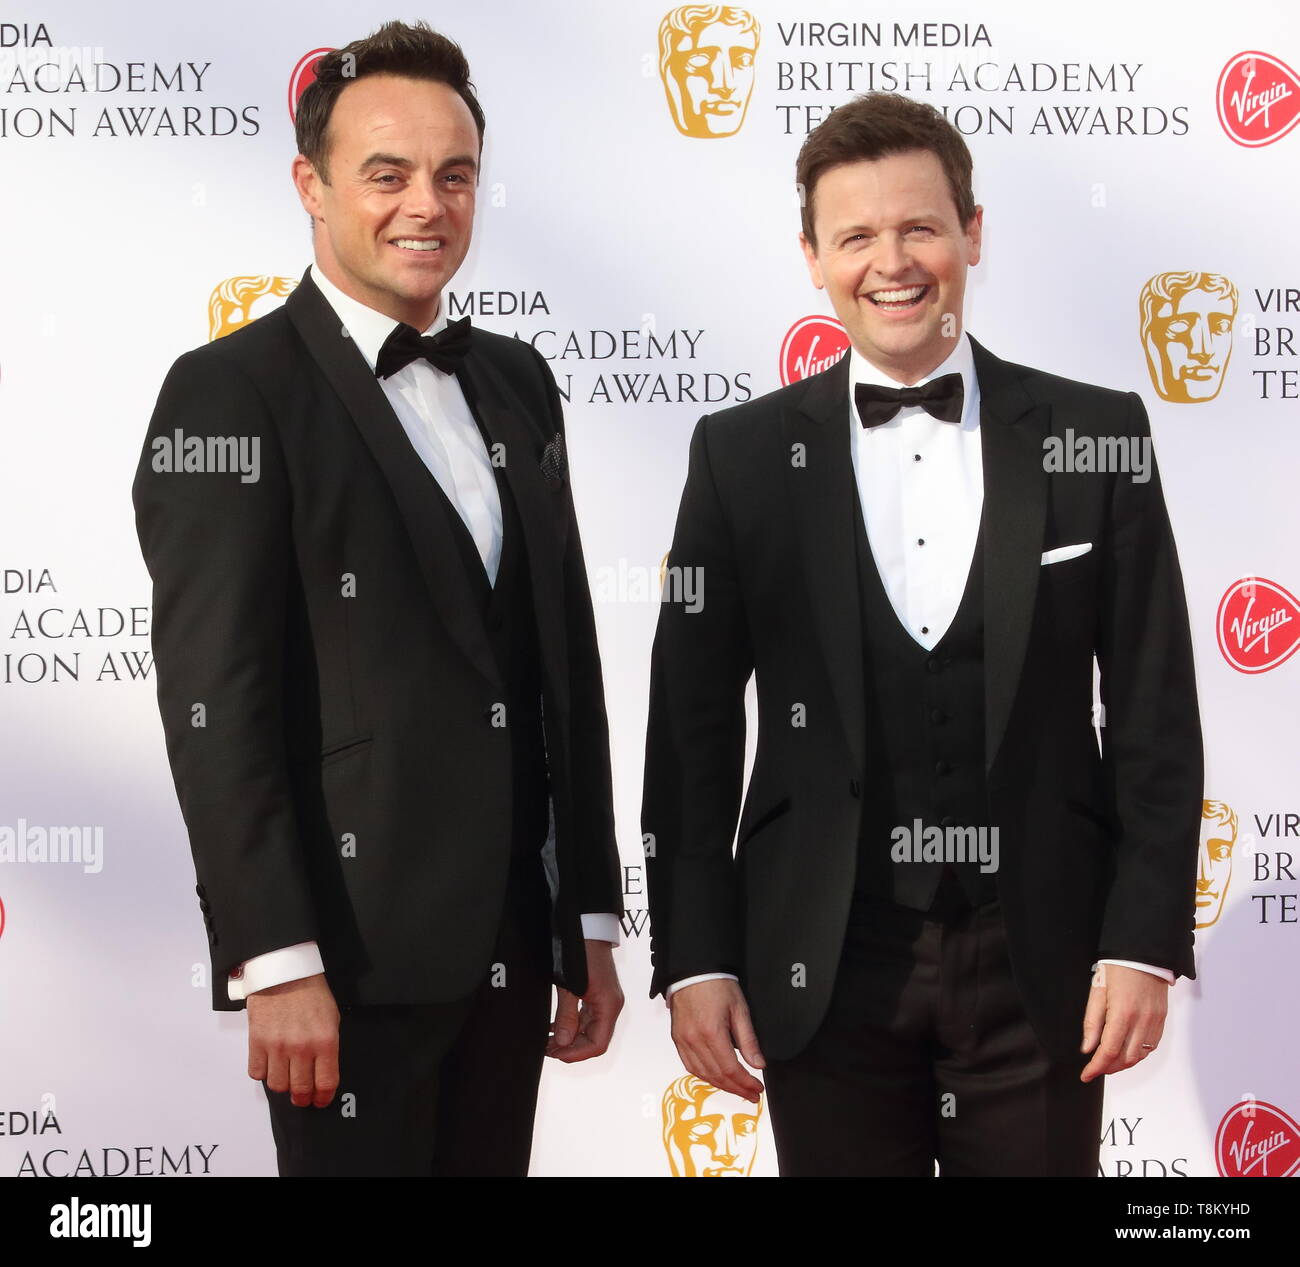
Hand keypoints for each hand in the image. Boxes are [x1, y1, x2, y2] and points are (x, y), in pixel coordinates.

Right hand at [246, 972, 339, 1106]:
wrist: (285, 972)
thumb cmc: (311, 992)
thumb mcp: (331, 1018)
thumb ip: (327, 1047)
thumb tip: (322, 1071)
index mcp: (325, 1041)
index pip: (326, 1082)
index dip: (323, 1097)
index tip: (320, 1100)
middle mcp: (301, 1047)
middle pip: (300, 1089)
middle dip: (302, 1097)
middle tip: (302, 1096)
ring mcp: (277, 1046)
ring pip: (277, 1085)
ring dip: (283, 1085)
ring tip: (286, 1077)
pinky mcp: (257, 1042)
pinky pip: (257, 1073)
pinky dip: (263, 1073)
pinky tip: (269, 1064)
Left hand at [547, 940, 622, 1062]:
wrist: (588, 928)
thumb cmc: (581, 952)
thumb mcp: (569, 986)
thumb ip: (567, 1016)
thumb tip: (562, 1042)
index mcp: (609, 1006)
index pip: (597, 1044)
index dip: (576, 1054)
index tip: (556, 1054)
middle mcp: (611, 1006)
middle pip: (594, 1040)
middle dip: (571, 1048)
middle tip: (547, 1049)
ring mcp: (605, 1000)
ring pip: (590, 1031)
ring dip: (570, 1038)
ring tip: (548, 1041)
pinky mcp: (597, 995)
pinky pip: (587, 1018)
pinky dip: (572, 1026)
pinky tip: (555, 1027)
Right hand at [669, 978, 764, 1103]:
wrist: (692, 970)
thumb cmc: (717, 984)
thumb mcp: (740, 1009)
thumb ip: (748, 1040)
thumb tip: (758, 1064)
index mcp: (712, 1033)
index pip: (730, 1069)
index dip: (745, 1083)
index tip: (757, 1089)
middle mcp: (694, 1040)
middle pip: (716, 1076)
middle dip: (736, 1089)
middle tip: (751, 1094)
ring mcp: (682, 1040)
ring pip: (702, 1074)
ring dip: (721, 1086)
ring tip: (736, 1089)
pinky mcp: (677, 1038)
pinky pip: (689, 1065)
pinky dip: (704, 1076)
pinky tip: (715, 1078)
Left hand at [1080, 962, 1167, 1081]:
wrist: (1144, 954)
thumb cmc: (1118, 968)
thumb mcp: (1097, 991)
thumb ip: (1092, 1022)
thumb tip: (1087, 1048)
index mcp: (1122, 1014)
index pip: (1108, 1051)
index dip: (1096, 1067)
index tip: (1086, 1075)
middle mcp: (1141, 1021)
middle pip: (1126, 1058)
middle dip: (1109, 1068)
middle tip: (1095, 1069)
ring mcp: (1154, 1021)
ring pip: (1140, 1055)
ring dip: (1124, 1064)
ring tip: (1109, 1063)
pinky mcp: (1162, 1019)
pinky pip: (1151, 1046)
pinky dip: (1138, 1054)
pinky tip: (1127, 1052)